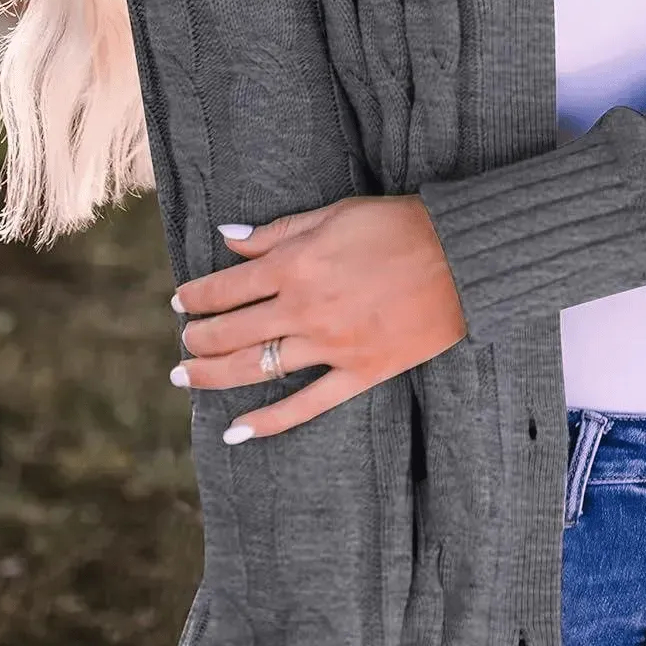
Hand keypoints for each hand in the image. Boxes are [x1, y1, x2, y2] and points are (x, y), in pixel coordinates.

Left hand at [169, 196, 466, 441]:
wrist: (464, 257)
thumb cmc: (400, 226)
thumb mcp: (335, 214)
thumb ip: (279, 231)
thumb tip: (227, 238)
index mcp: (296, 264)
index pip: (226, 287)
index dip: (196, 296)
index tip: (181, 302)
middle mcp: (305, 308)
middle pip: (231, 331)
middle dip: (197, 337)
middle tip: (183, 341)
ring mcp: (332, 345)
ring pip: (255, 368)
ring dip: (212, 375)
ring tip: (186, 377)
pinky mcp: (361, 372)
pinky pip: (307, 405)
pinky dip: (269, 421)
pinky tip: (236, 431)